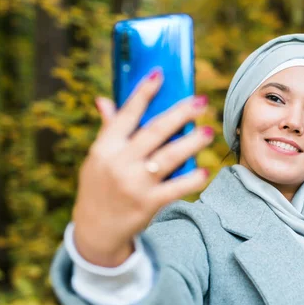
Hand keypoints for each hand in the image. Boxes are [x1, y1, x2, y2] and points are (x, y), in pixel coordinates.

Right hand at [72, 68, 213, 266]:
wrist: (95, 230)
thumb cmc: (98, 187)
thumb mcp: (97, 159)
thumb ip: (108, 130)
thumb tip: (104, 100)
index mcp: (105, 147)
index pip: (127, 114)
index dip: (144, 92)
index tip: (160, 74)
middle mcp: (119, 163)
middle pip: (155, 131)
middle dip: (181, 113)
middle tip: (201, 101)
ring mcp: (135, 184)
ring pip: (170, 157)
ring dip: (192, 142)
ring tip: (208, 131)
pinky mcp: (148, 203)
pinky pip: (176, 188)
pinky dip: (191, 179)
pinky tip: (205, 171)